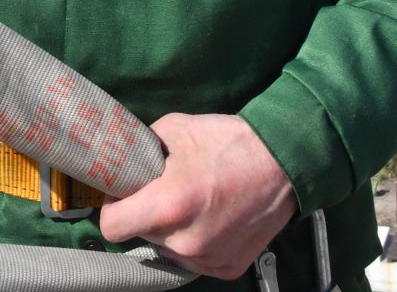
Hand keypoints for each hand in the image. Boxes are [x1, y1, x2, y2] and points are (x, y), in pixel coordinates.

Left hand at [98, 114, 295, 278]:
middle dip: (146, 214)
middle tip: (164, 190)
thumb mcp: (174, 129)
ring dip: (172, 229)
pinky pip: (195, 257)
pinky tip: (212, 216)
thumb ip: (141, 149)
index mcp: (169, 205)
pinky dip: (197, 240)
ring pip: (168, 248)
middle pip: (141, 235)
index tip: (123, 194)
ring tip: (194, 201)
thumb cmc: (229, 142)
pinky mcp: (227, 267)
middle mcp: (186, 240)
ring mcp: (208, 258)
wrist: (283, 162)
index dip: (113, 207)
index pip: (112, 227)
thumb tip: (120, 158)